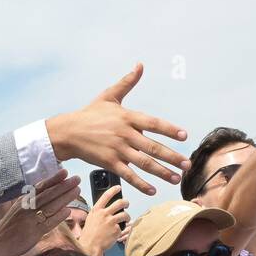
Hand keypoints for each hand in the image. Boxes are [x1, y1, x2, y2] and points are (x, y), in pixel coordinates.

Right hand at [0, 170, 81, 255]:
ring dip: (64, 198)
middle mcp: (27, 207)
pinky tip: (67, 211)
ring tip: (77, 190)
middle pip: (48, 194)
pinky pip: (48, 223)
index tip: (65, 172)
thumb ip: (31, 204)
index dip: (53, 179)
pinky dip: (58, 217)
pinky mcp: (33, 232)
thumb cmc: (9, 228)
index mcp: (24, 201)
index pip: (40, 187)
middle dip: (63, 186)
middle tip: (77, 178)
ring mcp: (30, 219)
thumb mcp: (18, 211)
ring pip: (50, 206)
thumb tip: (46, 196)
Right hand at [46, 63, 188, 194]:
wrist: (68, 132)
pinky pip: (128, 175)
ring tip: (176, 179)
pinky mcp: (110, 163)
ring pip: (144, 163)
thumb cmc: (90, 113)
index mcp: (127, 117)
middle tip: (187, 165)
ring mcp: (117, 150)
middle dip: (172, 157)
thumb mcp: (109, 96)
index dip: (170, 130)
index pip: (154, 123)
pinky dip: (141, 184)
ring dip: (161, 172)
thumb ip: (127, 82)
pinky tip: (153, 190)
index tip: (184, 136)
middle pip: (153, 147)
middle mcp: (125, 134)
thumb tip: (140, 65)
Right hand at [78, 184, 129, 255]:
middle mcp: (104, 214)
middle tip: (127, 203)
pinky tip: (117, 233)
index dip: (113, 190)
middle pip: (119, 203)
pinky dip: (121, 229)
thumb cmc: (89, 235)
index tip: (118, 188)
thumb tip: (106, 209)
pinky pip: (122, 227)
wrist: (90, 246)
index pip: (106, 195)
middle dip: (126, 202)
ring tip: (127, 219)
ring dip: (127, 216)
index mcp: (96, 210)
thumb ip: (98, 213)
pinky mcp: (116, 229)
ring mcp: (111, 221)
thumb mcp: (91, 219)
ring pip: (124, 214)